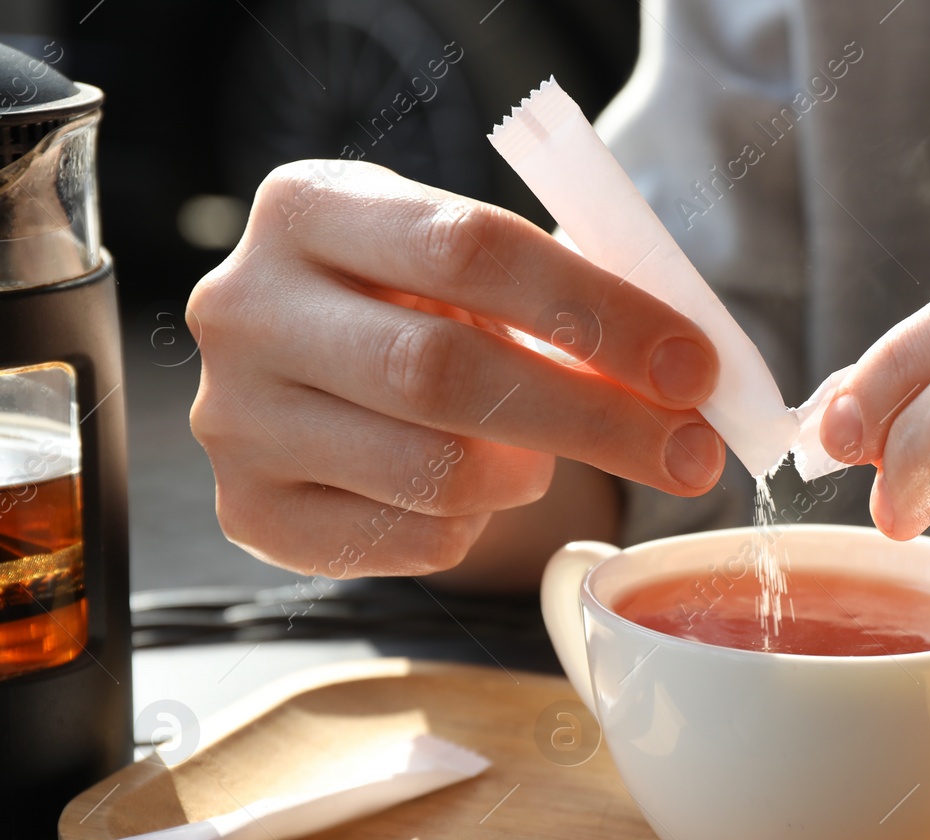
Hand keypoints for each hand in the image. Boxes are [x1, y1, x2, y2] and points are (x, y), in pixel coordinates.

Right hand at [187, 161, 723, 577]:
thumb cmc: (420, 308)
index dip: (600, 313)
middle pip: (447, 373)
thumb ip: (567, 299)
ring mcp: (235, 417)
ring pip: (435, 471)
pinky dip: (473, 525)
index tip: (693, 368)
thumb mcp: (474, 270)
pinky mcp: (247, 512)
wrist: (310, 372)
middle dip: (596, 419)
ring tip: (536, 454)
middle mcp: (247, 308)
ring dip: (525, 473)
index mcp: (309, 207)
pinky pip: (410, 541)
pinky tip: (466, 489)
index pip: (473, 250)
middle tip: (692, 453)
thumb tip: (689, 375)